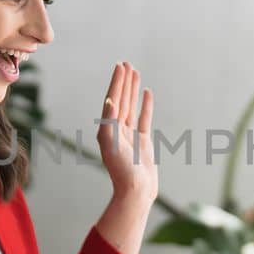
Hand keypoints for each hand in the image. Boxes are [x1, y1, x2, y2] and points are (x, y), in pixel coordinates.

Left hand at [97, 62, 157, 204]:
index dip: (116, 83)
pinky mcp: (142, 140)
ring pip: (131, 106)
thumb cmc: (121, 171)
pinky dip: (145, 105)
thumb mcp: (111, 145)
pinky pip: (144, 117)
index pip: (112, 100)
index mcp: (107, 129)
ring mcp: (130, 134)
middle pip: (120, 99)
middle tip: (126, 63)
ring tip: (135, 72)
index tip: (120, 66)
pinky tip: (147, 93)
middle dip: (123, 82)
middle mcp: (116, 129)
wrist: (136, 190)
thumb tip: (109, 101)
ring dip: (132, 89)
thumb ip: (109, 122)